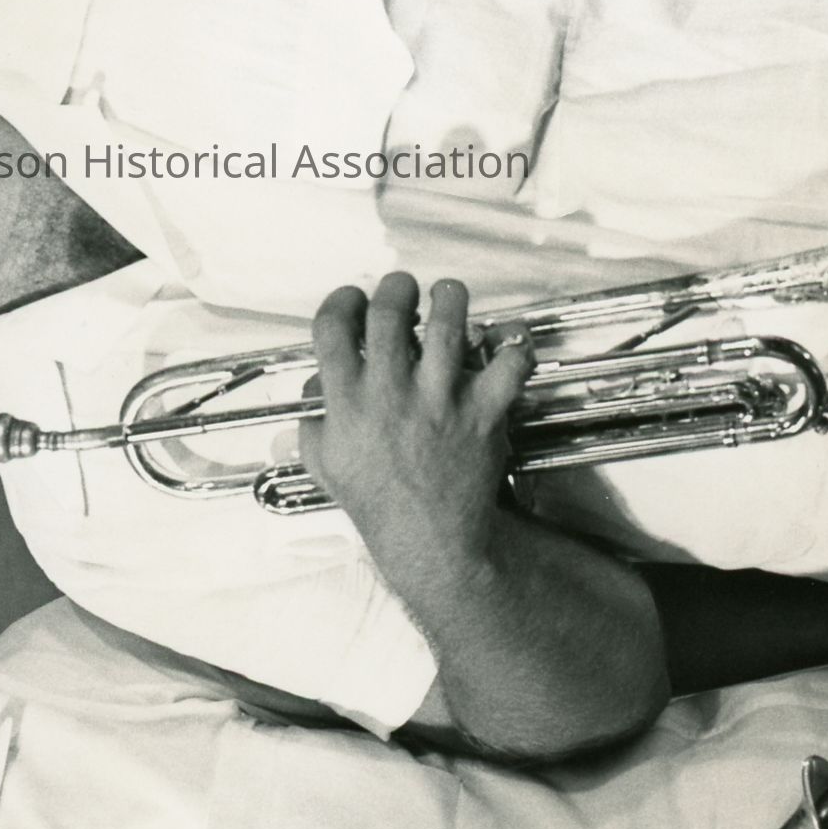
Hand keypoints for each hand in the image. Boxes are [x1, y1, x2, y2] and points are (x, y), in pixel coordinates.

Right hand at [303, 274, 534, 597]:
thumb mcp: (322, 461)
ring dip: (449, 298)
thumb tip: (317, 380)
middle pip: (388, 311)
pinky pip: (507, 366)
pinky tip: (504, 345)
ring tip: (448, 297)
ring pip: (448, 324)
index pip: (332, 326)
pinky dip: (513, 349)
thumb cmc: (377, 503)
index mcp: (347, 400)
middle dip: (395, 287)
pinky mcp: (480, 414)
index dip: (341, 300)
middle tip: (402, 289)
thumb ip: (314, 416)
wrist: (428, 541)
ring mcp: (439, 401)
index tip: (353, 300)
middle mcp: (391, 393)